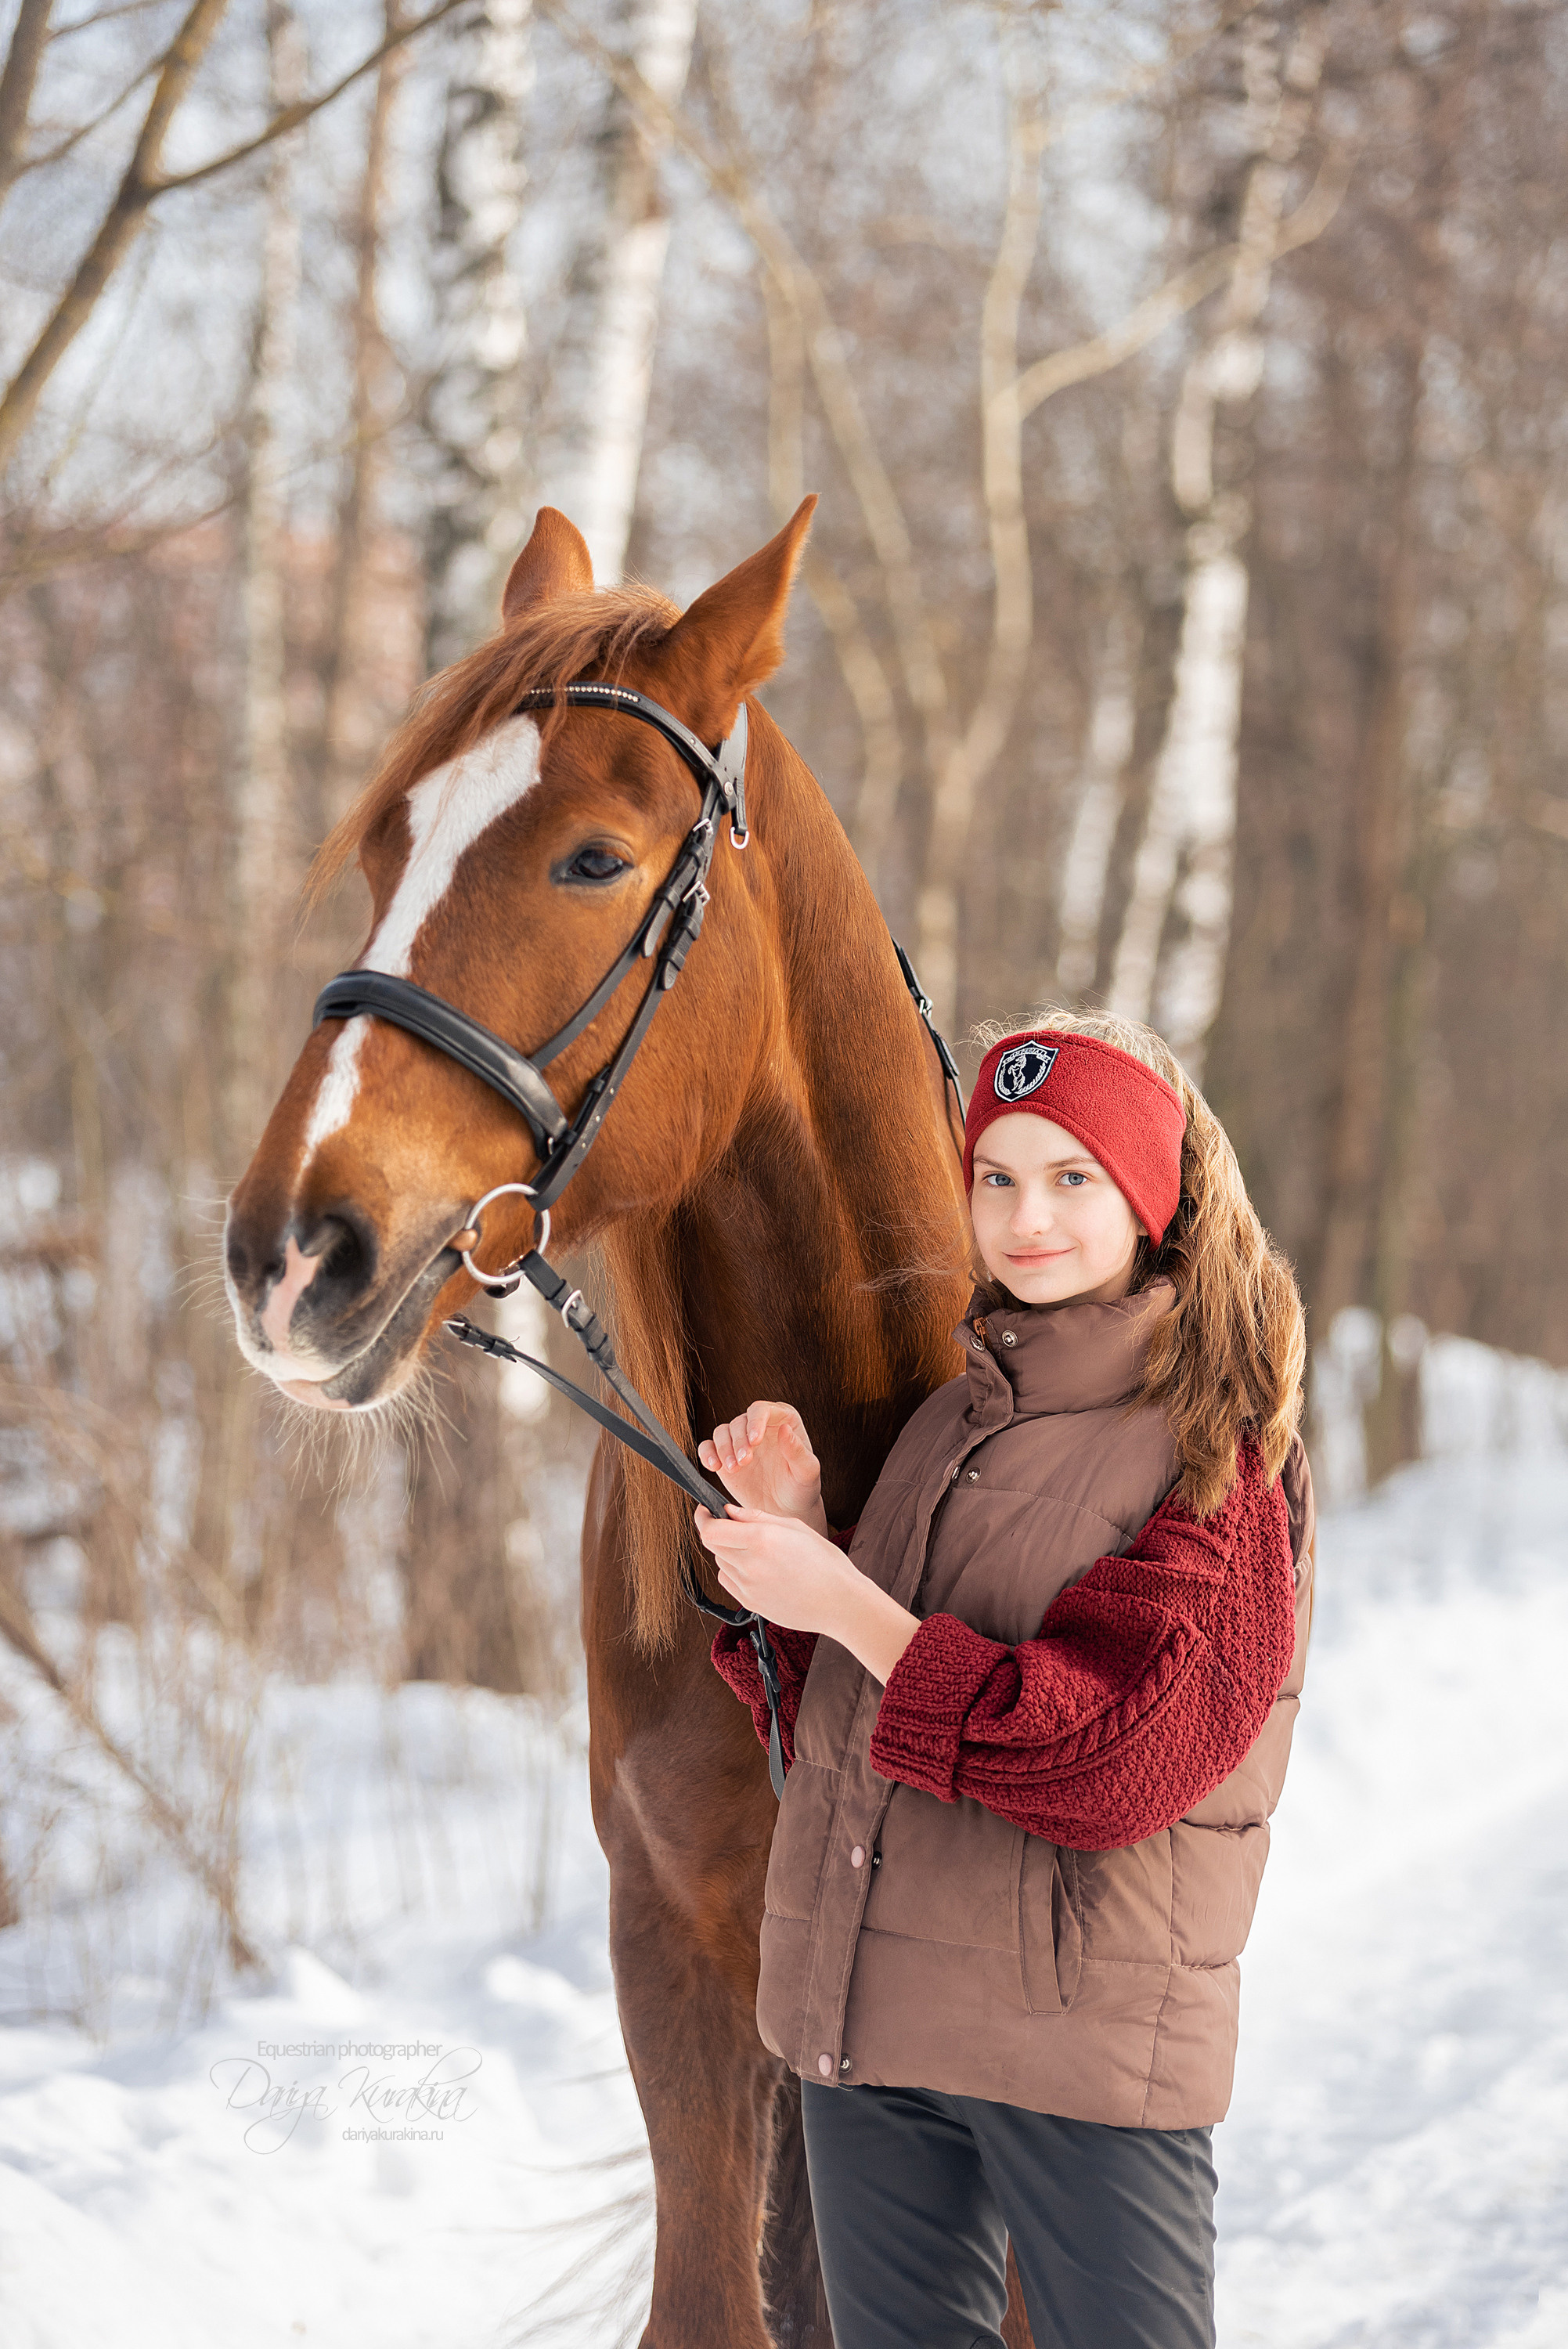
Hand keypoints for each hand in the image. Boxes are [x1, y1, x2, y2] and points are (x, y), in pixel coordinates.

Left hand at [694, 1504, 919, 1683]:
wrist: (840, 1603)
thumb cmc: (825, 1562)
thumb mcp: (795, 1527)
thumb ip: (757, 1517)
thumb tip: (729, 1511)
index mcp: (762, 1540)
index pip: (711, 1530)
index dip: (703, 1518)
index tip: (706, 1510)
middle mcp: (750, 1565)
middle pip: (712, 1546)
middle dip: (715, 1531)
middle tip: (730, 1525)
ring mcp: (748, 1588)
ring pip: (720, 1562)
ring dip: (727, 1551)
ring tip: (754, 1549)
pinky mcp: (750, 1604)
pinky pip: (729, 1581)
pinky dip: (734, 1571)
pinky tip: (756, 1567)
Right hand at [697, 1401, 826, 1532]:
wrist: (787, 1510)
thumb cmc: (801, 1487)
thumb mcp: (807, 1471)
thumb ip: (797, 1451)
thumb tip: (785, 1429)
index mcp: (782, 1421)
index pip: (762, 1410)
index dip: (755, 1422)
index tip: (755, 1440)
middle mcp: (759, 1426)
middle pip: (739, 1422)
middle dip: (738, 1441)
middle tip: (744, 1462)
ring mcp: (740, 1441)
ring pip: (722, 1432)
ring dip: (724, 1449)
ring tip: (734, 1468)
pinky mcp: (724, 1456)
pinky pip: (708, 1447)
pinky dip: (707, 1454)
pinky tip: (714, 1466)